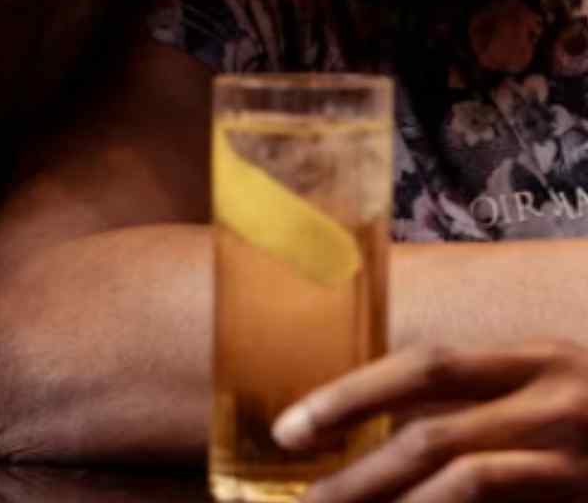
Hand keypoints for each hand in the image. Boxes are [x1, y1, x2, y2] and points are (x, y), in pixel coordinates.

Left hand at [274, 342, 587, 500]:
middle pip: (435, 431)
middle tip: (305, 497)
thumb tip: (392, 430)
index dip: (353, 394)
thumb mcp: (559, 390)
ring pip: (469, 481)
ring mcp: (583, 461)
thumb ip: (489, 402)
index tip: (291, 427)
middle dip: (361, 470)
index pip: (426, 367)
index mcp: (540, 360)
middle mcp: (560, 401)